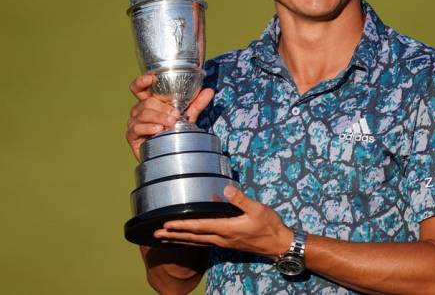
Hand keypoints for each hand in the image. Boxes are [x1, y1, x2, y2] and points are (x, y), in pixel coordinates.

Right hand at [125, 73, 214, 160]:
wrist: (169, 155)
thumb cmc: (174, 133)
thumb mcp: (186, 117)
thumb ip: (196, 104)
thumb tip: (210, 91)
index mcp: (149, 102)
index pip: (139, 88)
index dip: (142, 81)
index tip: (152, 78)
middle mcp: (139, 110)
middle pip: (147, 102)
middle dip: (162, 107)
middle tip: (176, 114)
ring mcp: (134, 122)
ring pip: (143, 113)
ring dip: (159, 117)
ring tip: (171, 123)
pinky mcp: (132, 135)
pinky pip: (137, 127)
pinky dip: (148, 127)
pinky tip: (158, 130)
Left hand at [155, 186, 293, 257]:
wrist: (279, 244)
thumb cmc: (269, 226)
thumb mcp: (257, 209)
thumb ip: (240, 199)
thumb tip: (225, 189)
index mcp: (227, 228)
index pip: (199, 227)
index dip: (181, 225)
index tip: (166, 224)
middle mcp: (222, 238)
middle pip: (193, 237)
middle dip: (173, 235)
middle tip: (155, 234)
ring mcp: (224, 243)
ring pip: (197, 241)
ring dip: (180, 239)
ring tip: (165, 238)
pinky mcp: (227, 243)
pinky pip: (204, 242)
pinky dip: (192, 241)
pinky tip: (187, 239)